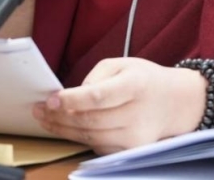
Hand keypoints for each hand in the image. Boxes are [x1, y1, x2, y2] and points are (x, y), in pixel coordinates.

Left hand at [32, 58, 205, 153]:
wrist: (175, 103)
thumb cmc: (145, 80)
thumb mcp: (123, 64)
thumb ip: (96, 76)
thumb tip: (72, 95)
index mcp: (136, 85)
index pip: (98, 97)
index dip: (71, 100)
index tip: (50, 99)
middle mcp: (137, 114)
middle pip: (89, 120)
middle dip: (59, 116)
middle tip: (39, 110)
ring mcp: (135, 137)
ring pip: (89, 137)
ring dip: (63, 129)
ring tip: (46, 119)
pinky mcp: (131, 150)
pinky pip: (97, 146)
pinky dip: (78, 137)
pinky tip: (65, 128)